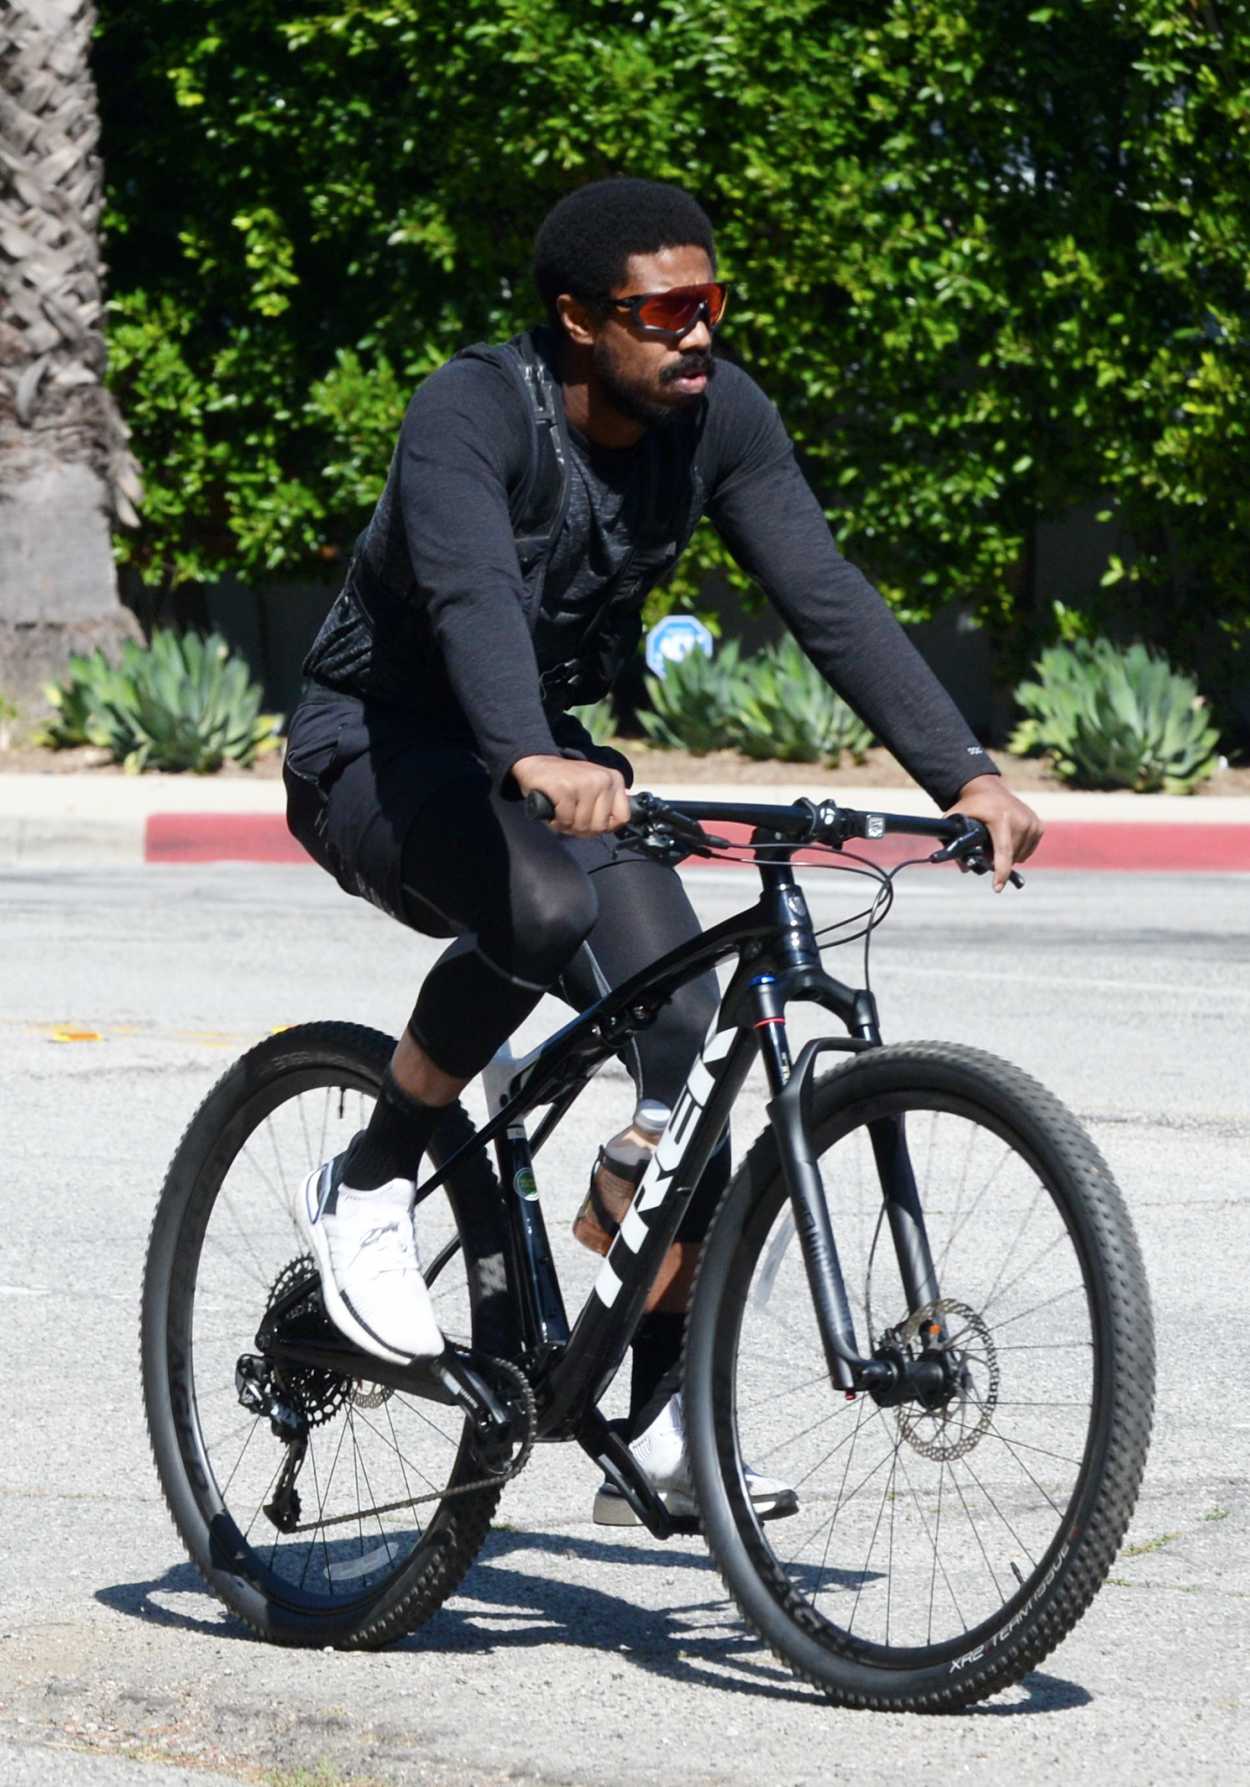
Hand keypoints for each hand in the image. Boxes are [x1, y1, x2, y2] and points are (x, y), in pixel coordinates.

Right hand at [512, 754, 630, 837]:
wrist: (537, 764)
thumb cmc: (566, 783)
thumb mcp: (594, 789)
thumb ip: (606, 805)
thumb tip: (612, 826)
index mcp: (614, 779)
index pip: (622, 817)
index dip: (605, 826)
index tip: (591, 821)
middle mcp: (602, 779)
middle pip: (600, 826)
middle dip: (583, 829)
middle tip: (571, 818)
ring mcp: (584, 782)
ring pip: (582, 824)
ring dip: (568, 825)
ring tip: (561, 813)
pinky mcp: (564, 788)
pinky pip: (566, 820)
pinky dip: (557, 821)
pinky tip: (554, 811)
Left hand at [946, 775, 1042, 891]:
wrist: (988, 789)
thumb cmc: (971, 807)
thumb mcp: (956, 819)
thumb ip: (953, 841)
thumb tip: (964, 869)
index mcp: (1000, 818)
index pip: (1003, 851)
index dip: (1001, 872)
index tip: (997, 888)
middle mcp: (1020, 819)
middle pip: (1011, 857)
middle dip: (997, 862)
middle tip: (985, 852)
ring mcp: (1031, 822)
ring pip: (1020, 856)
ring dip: (1008, 857)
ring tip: (996, 842)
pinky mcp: (1038, 825)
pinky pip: (1028, 850)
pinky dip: (1018, 851)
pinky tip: (1008, 839)